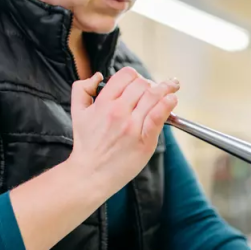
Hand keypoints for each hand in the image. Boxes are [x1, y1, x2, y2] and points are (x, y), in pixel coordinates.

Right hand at [68, 68, 178, 188]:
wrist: (91, 173)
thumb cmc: (87, 144)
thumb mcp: (77, 112)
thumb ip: (82, 89)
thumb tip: (98, 75)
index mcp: (103, 103)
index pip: (125, 76)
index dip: (135, 76)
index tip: (140, 81)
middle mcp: (118, 112)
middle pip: (142, 85)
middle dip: (150, 83)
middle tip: (156, 87)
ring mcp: (132, 126)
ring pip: (153, 97)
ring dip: (166, 88)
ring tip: (173, 85)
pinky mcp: (144, 140)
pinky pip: (158, 116)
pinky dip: (168, 104)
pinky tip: (173, 98)